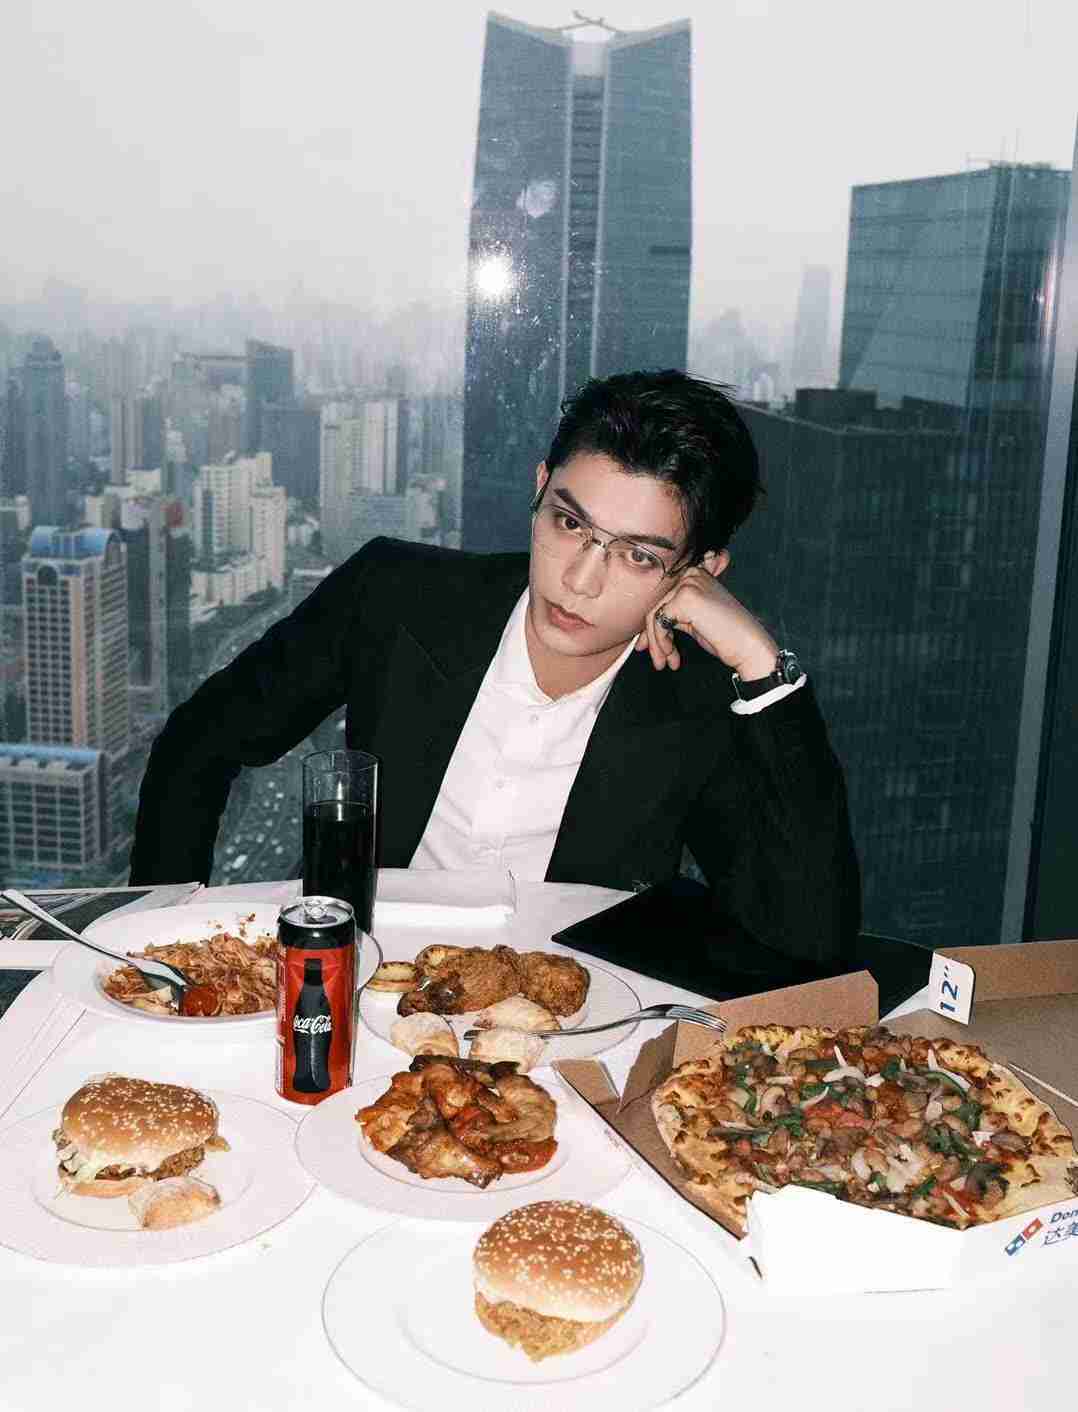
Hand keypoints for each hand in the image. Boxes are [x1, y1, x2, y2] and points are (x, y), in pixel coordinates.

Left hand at [635, 565, 777, 675]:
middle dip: (652, 637)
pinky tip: (672, 656)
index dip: (653, 625)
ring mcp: (688, 584)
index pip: (663, 598)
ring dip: (656, 643)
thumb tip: (647, 627)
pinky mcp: (685, 598)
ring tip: (663, 663)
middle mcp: (691, 574)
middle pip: (656, 605)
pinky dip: (662, 642)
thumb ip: (674, 614)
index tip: (648, 646)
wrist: (748, 646)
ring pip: (654, 614)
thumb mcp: (694, 619)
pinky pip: (659, 622)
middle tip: (657, 660)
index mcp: (695, 575)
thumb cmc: (725, 636)